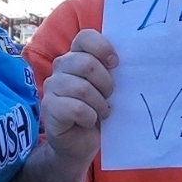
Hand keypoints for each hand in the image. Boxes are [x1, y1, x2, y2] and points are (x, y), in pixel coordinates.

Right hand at [40, 29, 115, 175]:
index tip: (115, 64)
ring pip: (82, 88)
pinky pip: (75, 108)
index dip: (103, 48)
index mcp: (76, 56)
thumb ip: (110, 70)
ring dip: (99, 104)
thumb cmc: (97, 112)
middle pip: (87, 64)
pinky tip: (88, 121)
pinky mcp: (49, 107)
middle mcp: (61, 67)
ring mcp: (52, 86)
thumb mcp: (106, 87)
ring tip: (101, 112)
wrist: (79, 144)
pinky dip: (89, 117)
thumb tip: (132, 59)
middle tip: (109, 97)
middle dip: (105, 84)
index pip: (85, 37)